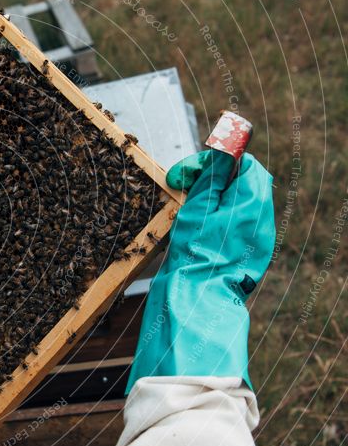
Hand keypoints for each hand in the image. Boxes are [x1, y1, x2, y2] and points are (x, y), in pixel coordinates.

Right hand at [125, 150, 274, 392]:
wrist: (197, 300)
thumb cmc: (193, 254)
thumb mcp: (197, 206)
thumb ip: (212, 174)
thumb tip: (226, 145)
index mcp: (253, 203)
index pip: (244, 164)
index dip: (214, 163)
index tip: (184, 175)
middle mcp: (263, 219)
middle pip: (243, 183)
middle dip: (213, 181)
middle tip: (181, 189)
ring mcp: (259, 239)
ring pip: (239, 205)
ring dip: (214, 201)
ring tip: (186, 213)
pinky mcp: (251, 255)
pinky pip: (238, 227)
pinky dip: (218, 221)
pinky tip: (197, 233)